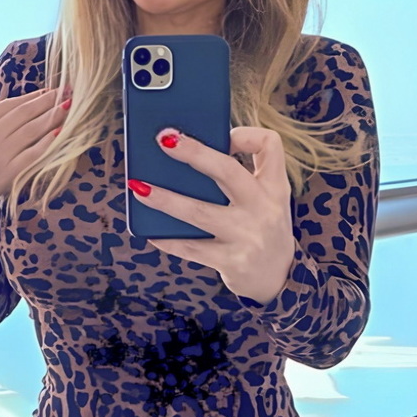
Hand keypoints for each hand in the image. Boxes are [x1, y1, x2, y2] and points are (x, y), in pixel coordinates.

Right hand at [0, 85, 68, 209]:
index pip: (12, 104)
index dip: (34, 96)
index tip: (50, 91)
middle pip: (26, 113)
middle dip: (49, 102)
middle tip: (68, 92)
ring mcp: (0, 153)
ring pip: (32, 130)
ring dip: (52, 117)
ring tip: (69, 108)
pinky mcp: (7, 173)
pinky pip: (32, 155)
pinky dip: (46, 143)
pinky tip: (59, 134)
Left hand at [130, 126, 296, 302]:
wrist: (278, 282)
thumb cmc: (262, 230)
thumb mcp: (266, 201)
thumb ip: (242, 178)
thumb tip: (188, 155)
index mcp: (275, 187)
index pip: (270, 145)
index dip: (245, 134)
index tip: (222, 136)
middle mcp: (264, 208)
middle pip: (228, 171)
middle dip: (194, 153)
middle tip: (164, 140)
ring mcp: (248, 236)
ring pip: (199, 212)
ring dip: (165, 199)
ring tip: (138, 187)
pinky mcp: (232, 262)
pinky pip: (191, 248)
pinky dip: (167, 239)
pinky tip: (150, 232)